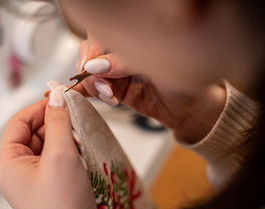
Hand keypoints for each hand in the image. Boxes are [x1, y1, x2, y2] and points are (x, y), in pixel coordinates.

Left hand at [0, 87, 111, 208]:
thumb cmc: (65, 208)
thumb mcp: (61, 156)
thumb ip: (58, 121)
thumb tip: (56, 96)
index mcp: (6, 163)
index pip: (19, 121)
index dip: (41, 107)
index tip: (62, 97)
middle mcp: (14, 170)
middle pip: (32, 132)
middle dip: (54, 122)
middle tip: (76, 116)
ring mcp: (31, 180)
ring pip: (45, 144)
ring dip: (63, 137)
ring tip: (80, 138)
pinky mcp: (47, 186)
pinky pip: (54, 159)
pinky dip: (67, 151)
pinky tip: (81, 152)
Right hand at [75, 36, 225, 142]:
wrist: (191, 108)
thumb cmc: (186, 80)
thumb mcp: (157, 67)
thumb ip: (124, 64)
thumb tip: (95, 66)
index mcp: (135, 36)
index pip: (102, 33)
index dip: (92, 48)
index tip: (91, 65)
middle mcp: (123, 50)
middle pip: (90, 50)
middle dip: (89, 68)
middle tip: (103, 84)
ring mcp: (116, 70)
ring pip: (89, 71)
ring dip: (92, 84)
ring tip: (109, 95)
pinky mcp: (114, 88)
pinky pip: (93, 87)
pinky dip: (85, 92)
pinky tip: (83, 96)